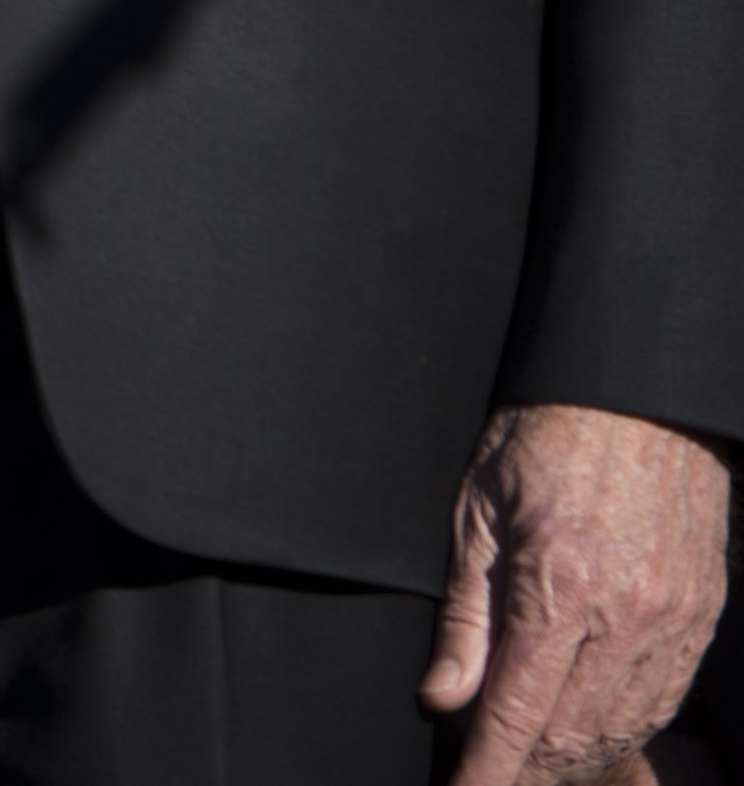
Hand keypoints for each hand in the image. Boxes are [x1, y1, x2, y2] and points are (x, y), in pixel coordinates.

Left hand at [425, 400, 727, 780]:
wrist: (639, 396)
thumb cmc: (544, 439)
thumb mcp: (476, 513)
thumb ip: (464, 616)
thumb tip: (441, 699)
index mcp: (559, 588)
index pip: (516, 712)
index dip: (487, 770)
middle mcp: (626, 616)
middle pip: (572, 734)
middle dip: (526, 771)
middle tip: (487, 777)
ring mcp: (673, 621)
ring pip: (622, 727)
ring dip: (574, 758)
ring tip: (530, 765)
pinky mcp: (701, 617)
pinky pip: (662, 699)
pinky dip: (623, 729)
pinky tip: (589, 733)